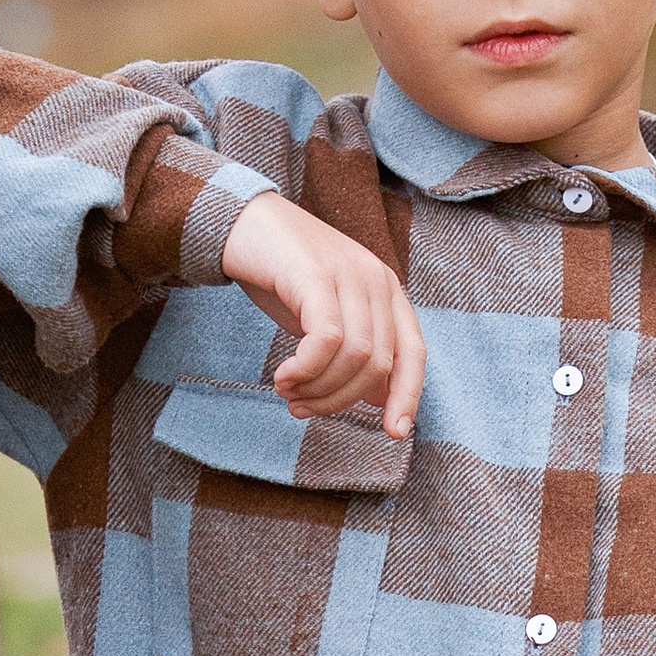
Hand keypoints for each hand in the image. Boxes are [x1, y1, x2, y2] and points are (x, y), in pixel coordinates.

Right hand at [221, 193, 425, 432]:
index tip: (394, 432)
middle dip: (339, 399)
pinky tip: (284, 377)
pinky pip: (327, 340)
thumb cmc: (283, 276)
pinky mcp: (317, 275)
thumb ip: (354, 352)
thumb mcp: (326, 318)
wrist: (242, 223)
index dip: (407, 396)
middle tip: (300, 408)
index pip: (413, 354)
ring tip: (287, 393)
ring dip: (318, 388)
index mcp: (388, 292)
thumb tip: (376, 398)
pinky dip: (306, 369)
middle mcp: (377, 281)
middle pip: (378, 364)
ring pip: (354, 357)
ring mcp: (349, 274)